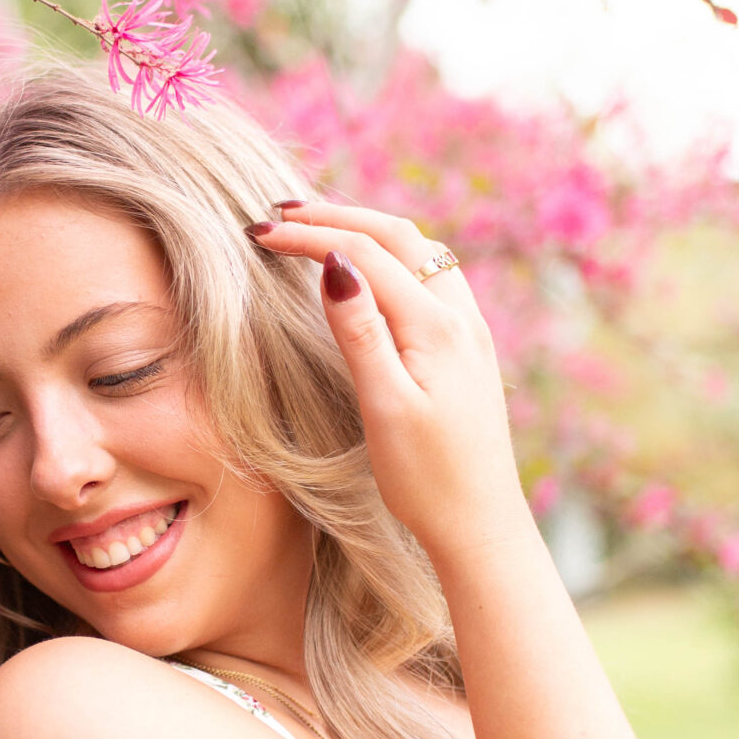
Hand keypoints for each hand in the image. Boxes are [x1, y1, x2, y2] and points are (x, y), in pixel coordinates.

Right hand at [254, 202, 529, 565]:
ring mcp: (470, 329)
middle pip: (398, 235)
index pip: (365, 253)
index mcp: (437, 325)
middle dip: (337, 216)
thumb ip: (360, 332)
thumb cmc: (426, 478)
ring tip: (319, 226)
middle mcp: (461, 315)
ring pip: (419, 250)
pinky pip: (431, 275)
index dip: (309, 236)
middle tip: (281, 213)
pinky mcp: (469, 348)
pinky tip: (369, 270)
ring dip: (368, 228)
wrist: (481, 524)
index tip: (257, 233)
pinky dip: (392, 254)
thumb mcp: (384, 406)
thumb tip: (334, 267)